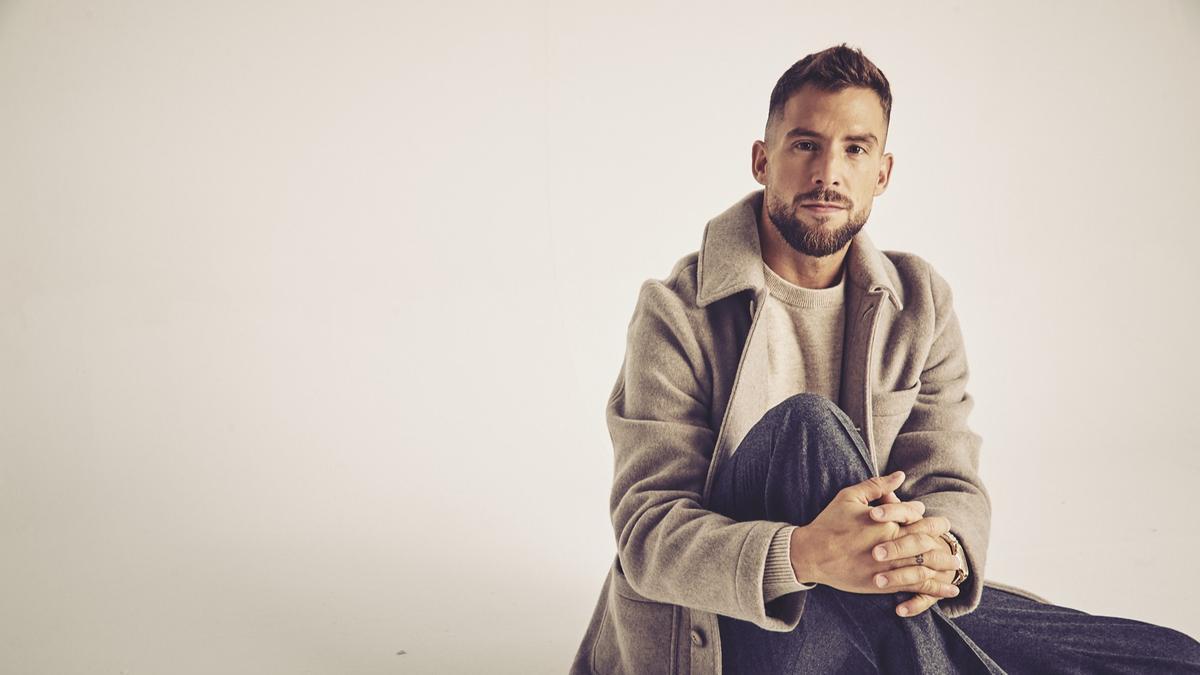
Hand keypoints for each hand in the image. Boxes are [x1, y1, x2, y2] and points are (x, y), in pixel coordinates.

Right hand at [788, 471, 959, 604]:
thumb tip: (900, 475)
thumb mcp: (849, 497)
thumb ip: (876, 486)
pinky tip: (949, 590)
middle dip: (940, 536)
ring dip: (944, 564)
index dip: (921, 513)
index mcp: (884, 522)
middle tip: (949, 536)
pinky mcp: (884, 584)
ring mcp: (889, 566)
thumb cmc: (829, 523)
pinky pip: (916, 587)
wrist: (811, 554)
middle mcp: (891, 544)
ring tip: (956, 564)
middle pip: (926, 539)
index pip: (914, 514)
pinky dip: (935, 589)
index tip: (923, 514)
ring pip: (925, 564)